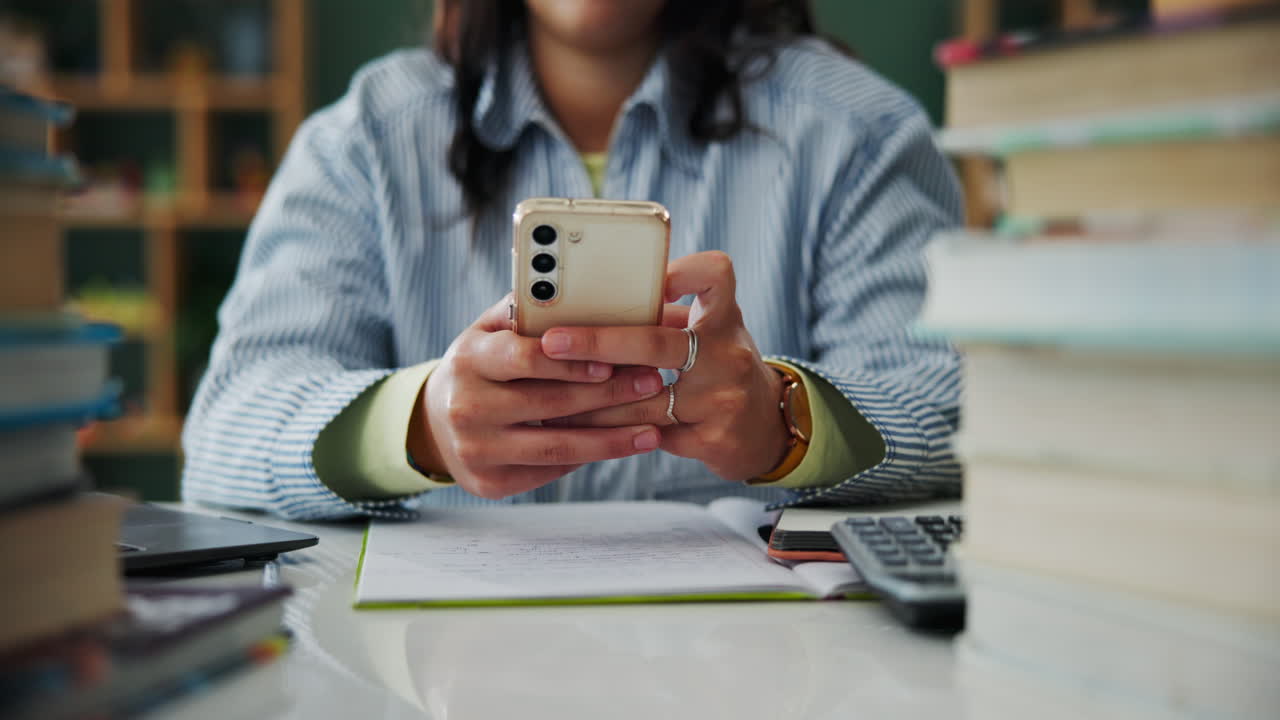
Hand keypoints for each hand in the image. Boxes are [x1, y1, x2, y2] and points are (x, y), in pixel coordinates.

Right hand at [412, 296, 664, 499]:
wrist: (436, 422)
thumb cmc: (482, 366)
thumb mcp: (491, 332)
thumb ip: (529, 312)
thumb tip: (590, 290)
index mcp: (468, 359)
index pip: (522, 357)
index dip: (570, 361)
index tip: (612, 361)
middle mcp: (466, 407)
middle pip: (548, 404)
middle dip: (607, 395)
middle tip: (651, 384)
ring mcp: (476, 450)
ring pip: (556, 447)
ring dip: (610, 439)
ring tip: (651, 431)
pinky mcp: (490, 482)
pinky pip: (550, 469)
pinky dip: (588, 457)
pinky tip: (621, 446)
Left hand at [540, 251, 789, 481]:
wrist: (767, 430)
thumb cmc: (722, 370)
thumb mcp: (710, 334)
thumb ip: (666, 319)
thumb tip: (589, 306)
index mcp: (724, 319)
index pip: (715, 275)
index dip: (682, 271)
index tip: (647, 280)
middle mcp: (729, 354)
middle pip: (658, 342)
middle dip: (598, 342)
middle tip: (552, 342)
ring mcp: (723, 399)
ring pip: (642, 399)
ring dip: (591, 399)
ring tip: (548, 396)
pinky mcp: (713, 439)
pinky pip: (648, 436)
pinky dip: (611, 434)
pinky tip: (581, 432)